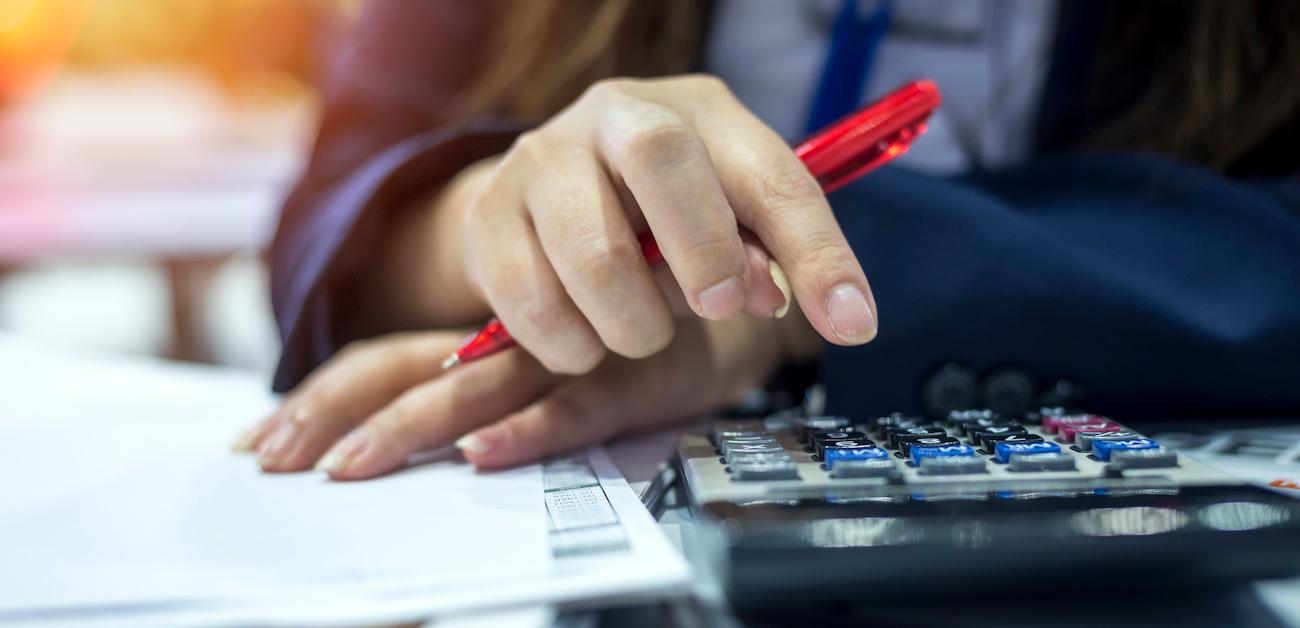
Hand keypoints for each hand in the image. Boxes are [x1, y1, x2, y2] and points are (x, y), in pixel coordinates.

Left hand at [233, 314, 816, 477]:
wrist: (740, 295)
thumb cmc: (641, 322)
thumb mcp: (560, 348)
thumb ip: (498, 379)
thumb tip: (424, 439)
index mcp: (488, 327)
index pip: (388, 354)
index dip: (325, 394)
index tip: (264, 439)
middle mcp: (516, 334)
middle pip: (406, 365)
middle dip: (335, 412)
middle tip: (272, 460)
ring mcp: (571, 353)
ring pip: (477, 386)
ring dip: (411, 427)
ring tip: (350, 468)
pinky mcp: (630, 378)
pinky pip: (574, 406)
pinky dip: (528, 430)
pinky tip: (484, 454)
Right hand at [369, 74, 877, 373]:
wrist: (544, 202)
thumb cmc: (656, 215)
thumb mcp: (726, 224)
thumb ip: (764, 259)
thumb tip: (788, 303)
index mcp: (699, 112)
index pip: (772, 173)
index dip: (819, 253)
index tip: (852, 324)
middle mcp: (616, 114)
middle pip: (663, 157)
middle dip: (703, 251)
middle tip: (713, 309)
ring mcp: (541, 157)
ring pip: (592, 251)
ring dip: (632, 323)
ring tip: (640, 331)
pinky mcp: (487, 213)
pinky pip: (530, 301)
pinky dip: (570, 345)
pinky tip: (584, 338)